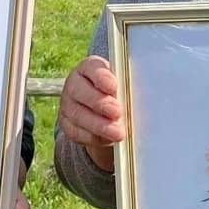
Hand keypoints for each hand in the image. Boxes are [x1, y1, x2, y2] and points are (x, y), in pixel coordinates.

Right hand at [60, 55, 125, 171]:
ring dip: (99, 125)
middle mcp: (74, 84)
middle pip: (80, 92)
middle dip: (100, 103)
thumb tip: (141, 95)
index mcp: (88, 68)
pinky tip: (106, 140)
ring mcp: (67, 105)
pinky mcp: (67, 124)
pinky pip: (76, 132)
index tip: (115, 88)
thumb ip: (127, 87)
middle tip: (117, 112)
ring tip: (118, 133)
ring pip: (78, 115)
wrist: (101, 109)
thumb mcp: (122, 84)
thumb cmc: (116, 93)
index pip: (92, 68)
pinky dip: (92, 137)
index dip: (102, 78)